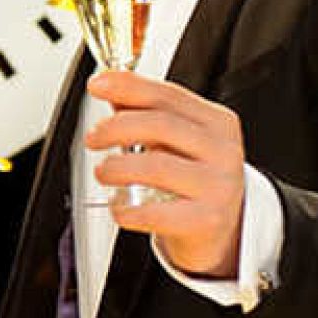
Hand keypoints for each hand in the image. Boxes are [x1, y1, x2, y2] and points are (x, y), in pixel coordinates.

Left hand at [84, 70, 246, 277]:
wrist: (222, 232)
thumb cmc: (193, 181)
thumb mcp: (176, 141)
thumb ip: (145, 112)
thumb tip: (108, 84)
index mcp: (217, 123)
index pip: (167, 95)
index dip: (128, 86)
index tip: (97, 85)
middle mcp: (223, 152)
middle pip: (159, 125)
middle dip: (115, 127)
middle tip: (93, 138)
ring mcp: (219, 187)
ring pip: (155, 166)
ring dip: (116, 167)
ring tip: (103, 172)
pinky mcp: (207, 221)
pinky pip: (153, 212)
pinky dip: (125, 208)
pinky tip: (119, 206)